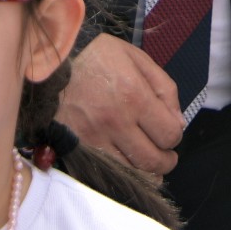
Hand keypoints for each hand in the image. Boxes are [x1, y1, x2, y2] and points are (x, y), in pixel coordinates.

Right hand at [57, 32, 183, 175]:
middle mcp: (115, 121)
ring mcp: (94, 138)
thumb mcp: (137, 59)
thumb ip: (164, 88)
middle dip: (166, 162)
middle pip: (152, 161)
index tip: (170, 132)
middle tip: (166, 156)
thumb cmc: (98, 56)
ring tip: (147, 160)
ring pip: (130, 172)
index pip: (169, 135)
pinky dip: (120, 173)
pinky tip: (125, 164)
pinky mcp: (77, 148)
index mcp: (134, 96)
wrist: (51, 62)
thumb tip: (179, 123)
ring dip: (144, 171)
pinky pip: (105, 173)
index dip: (175, 136)